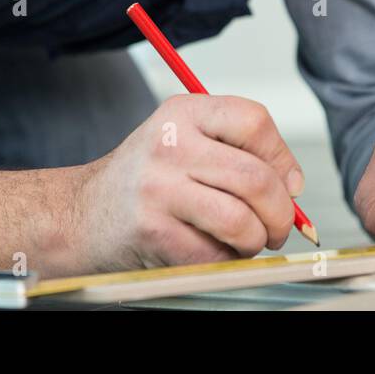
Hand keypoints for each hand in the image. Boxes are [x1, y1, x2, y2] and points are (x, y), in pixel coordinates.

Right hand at [76, 94, 305, 270]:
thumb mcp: (184, 142)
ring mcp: (159, 187)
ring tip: (247, 242)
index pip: (255, 122)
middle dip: (281, 213)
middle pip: (256, 178)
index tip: (289, 184)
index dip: (283, 158)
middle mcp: (170, 143)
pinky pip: (215, 254)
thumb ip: (235, 151)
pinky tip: (212, 251)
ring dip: (256, 241)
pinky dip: (226, 261)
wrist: (81, 215)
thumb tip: (293, 185)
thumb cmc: (146, 181)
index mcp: (183, 112)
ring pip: (242, 221)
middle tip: (277, 227)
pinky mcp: (153, 230)